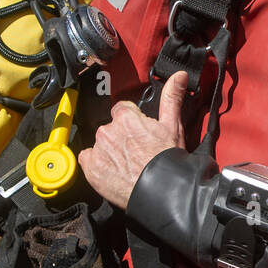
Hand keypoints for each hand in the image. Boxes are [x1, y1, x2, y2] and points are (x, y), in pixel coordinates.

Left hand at [77, 72, 188, 209]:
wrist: (159, 191)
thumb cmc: (167, 160)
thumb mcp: (173, 126)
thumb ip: (172, 98)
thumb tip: (179, 76)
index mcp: (125, 117)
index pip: (122, 110)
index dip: (133, 122)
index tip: (140, 134)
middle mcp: (107, 130)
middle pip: (111, 127)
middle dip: (121, 136)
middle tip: (136, 151)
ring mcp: (97, 149)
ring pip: (100, 143)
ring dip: (110, 150)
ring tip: (126, 164)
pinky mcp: (90, 167)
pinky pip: (88, 159)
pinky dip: (97, 163)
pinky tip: (113, 170)